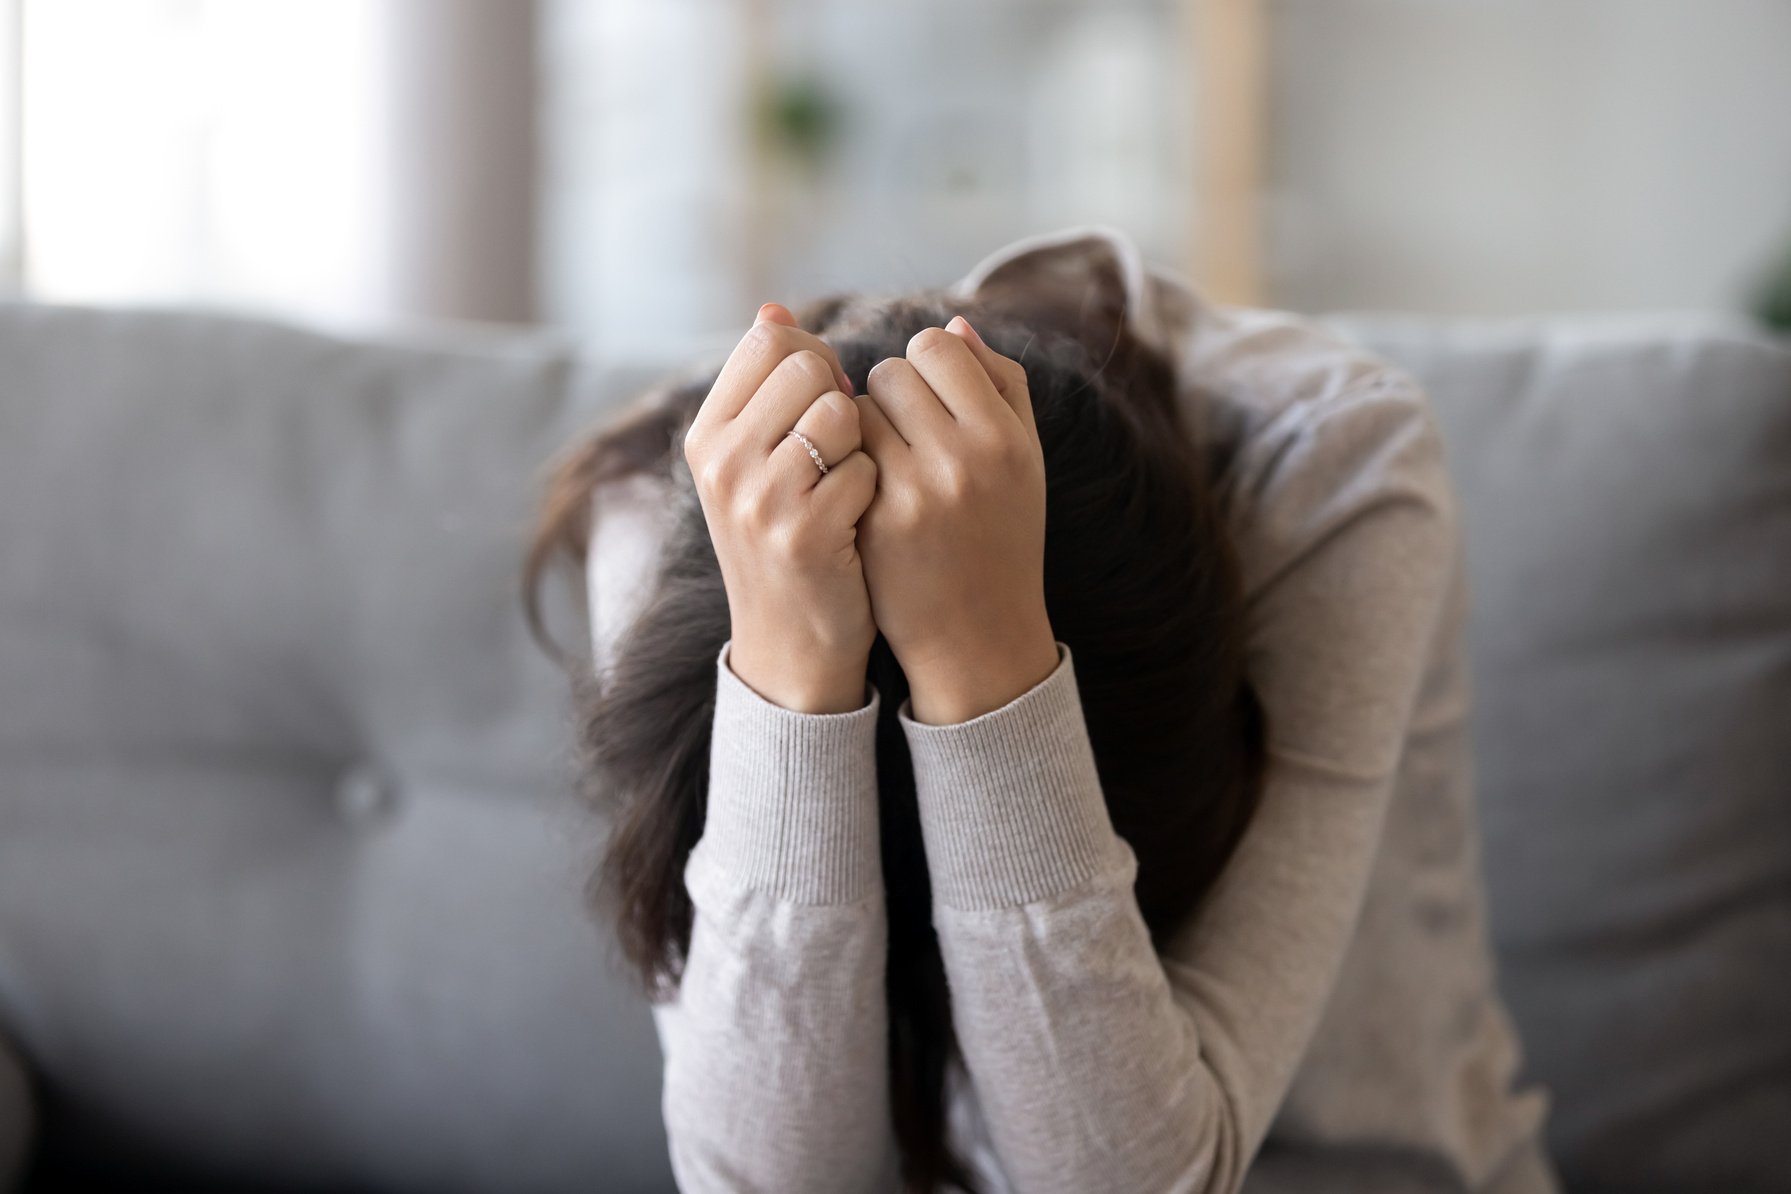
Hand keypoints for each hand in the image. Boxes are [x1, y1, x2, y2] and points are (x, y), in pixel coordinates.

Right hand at [685, 303, 877, 712]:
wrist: (791, 647)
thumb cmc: (785, 543)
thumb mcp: (753, 467)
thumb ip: (763, 391)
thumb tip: (773, 310)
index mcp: (706, 436)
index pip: (769, 340)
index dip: (815, 359)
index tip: (827, 401)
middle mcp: (722, 462)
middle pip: (808, 366)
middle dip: (840, 399)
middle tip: (840, 451)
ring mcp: (760, 498)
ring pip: (841, 412)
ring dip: (862, 445)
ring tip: (846, 487)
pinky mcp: (807, 532)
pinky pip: (867, 466)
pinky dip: (877, 488)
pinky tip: (861, 522)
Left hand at [854, 317, 1059, 723]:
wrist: (978, 634)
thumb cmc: (1003, 535)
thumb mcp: (1025, 460)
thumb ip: (1001, 385)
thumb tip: (953, 324)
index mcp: (1004, 436)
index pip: (937, 347)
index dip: (926, 365)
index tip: (929, 394)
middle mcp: (961, 460)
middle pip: (890, 372)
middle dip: (890, 394)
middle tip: (904, 430)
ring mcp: (912, 493)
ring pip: (855, 410)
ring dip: (862, 424)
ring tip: (886, 460)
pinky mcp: (871, 522)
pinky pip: (839, 454)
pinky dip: (844, 461)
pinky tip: (864, 487)